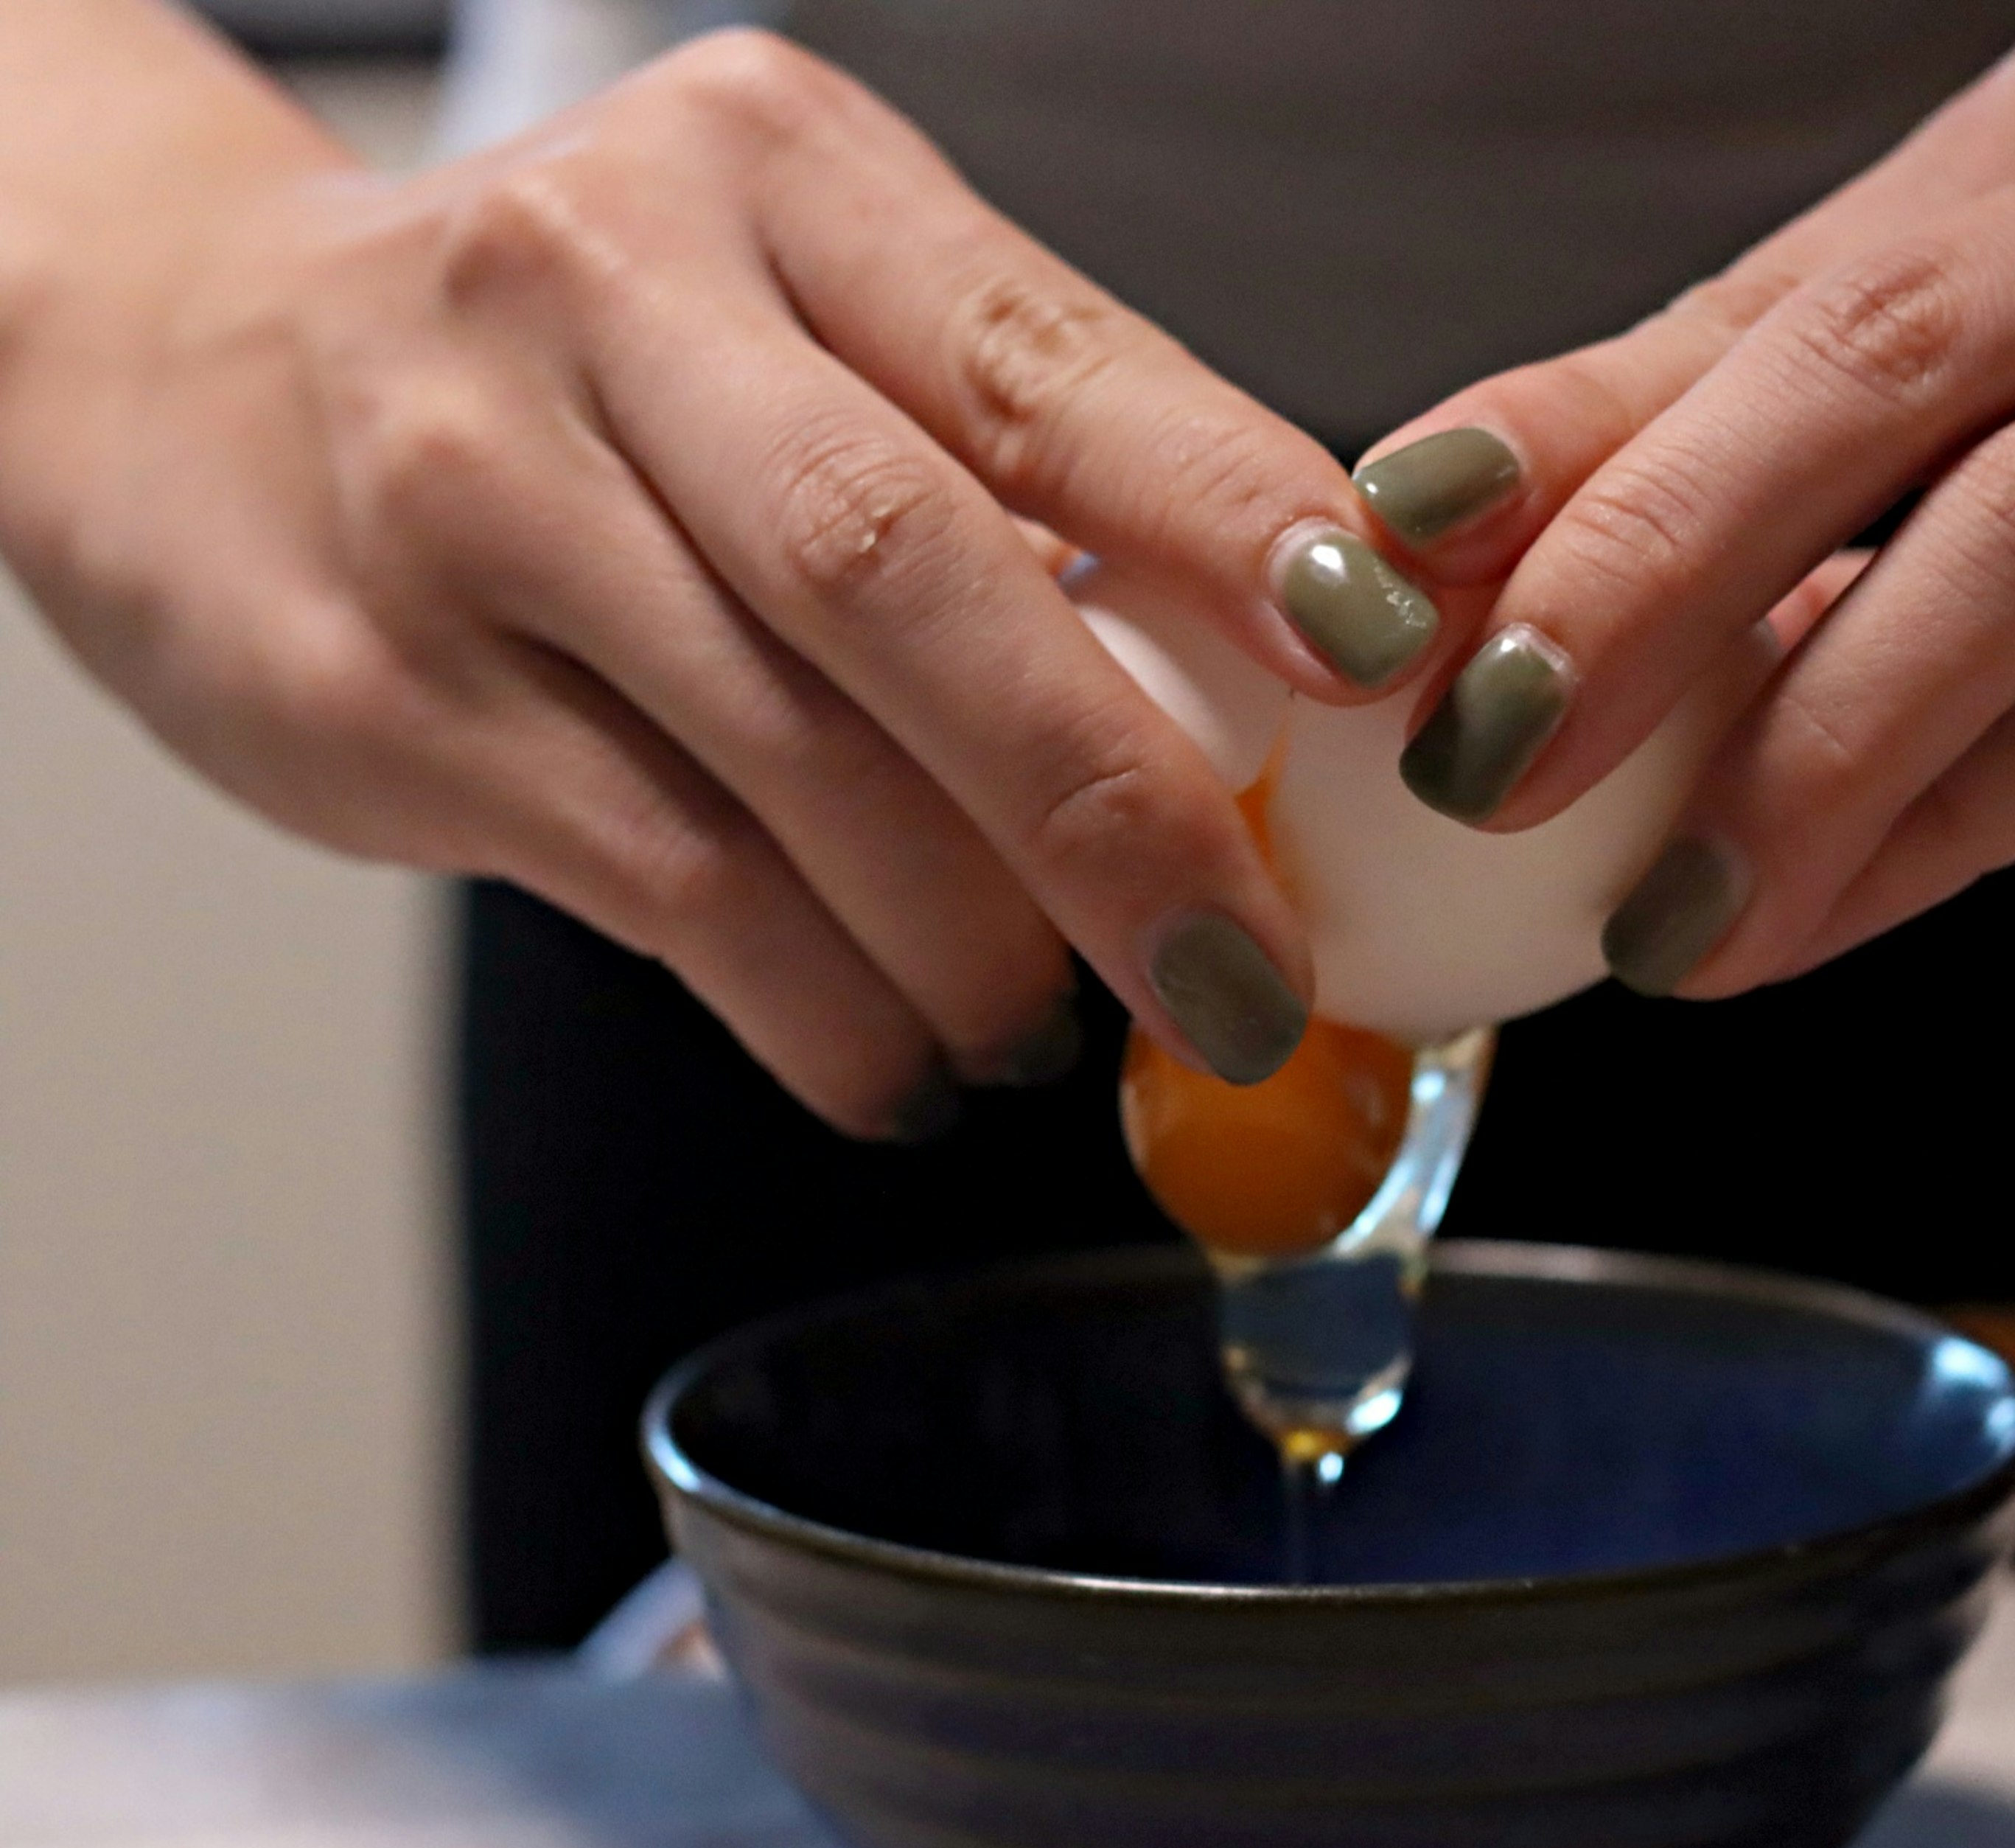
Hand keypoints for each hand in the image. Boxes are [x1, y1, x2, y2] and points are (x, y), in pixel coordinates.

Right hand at [0, 19, 1440, 1129]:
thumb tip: (1270, 693)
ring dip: (969, 939)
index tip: (1382, 667)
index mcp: (778, 178)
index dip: (1236, 525)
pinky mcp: (382, 682)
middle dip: (1118, 805)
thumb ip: (1009, 465)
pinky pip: (665, 884)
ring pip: (792, 759)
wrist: (185, 366)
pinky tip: (891, 1055)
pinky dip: (818, 1002)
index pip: (1051, 363)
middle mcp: (608, 294)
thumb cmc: (580, 363)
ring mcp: (472, 487)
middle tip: (1242, 974)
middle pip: (913, 569)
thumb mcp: (796, 313)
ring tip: (1049, 1026)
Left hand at [1347, 9, 2014, 997]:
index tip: (1378, 575)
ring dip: (1810, 735)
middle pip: (1875, 355)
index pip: (1753, 300)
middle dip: (1647, 561)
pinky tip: (1829, 912)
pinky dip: (1965, 814)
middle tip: (1477, 752)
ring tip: (1659, 912)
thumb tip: (1523, 646)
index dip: (1551, 440)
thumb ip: (1815, 510)